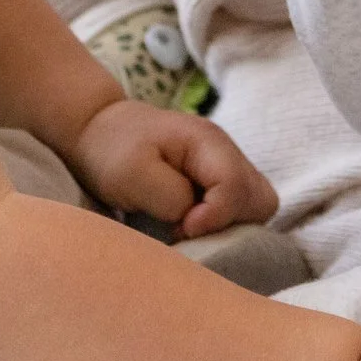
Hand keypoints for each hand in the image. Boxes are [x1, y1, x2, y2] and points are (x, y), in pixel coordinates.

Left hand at [69, 99, 277, 238]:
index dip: (214, 217)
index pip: (236, 188)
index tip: (180, 228)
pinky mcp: (217, 181)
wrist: (99, 131)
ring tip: (189, 227)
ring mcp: (224, 166)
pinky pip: (239, 210)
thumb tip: (198, 222)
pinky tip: (191, 224)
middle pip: (261, 200)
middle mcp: (226, 152)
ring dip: (229, 226)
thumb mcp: (132, 174)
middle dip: (232, 223)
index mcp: (208, 142)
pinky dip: (222, 223)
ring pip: (256, 207)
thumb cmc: (112, 150)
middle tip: (190, 229)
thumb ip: (173, 198)